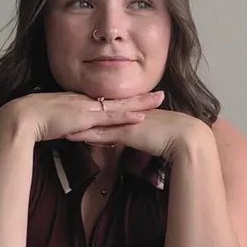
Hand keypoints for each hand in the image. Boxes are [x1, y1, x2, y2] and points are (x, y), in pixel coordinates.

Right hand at [0, 90, 163, 143]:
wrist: (23, 117)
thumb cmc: (34, 121)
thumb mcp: (56, 122)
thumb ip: (67, 126)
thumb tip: (73, 132)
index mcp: (80, 102)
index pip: (108, 101)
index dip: (126, 100)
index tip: (141, 99)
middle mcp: (86, 101)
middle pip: (119, 99)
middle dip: (140, 98)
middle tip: (160, 95)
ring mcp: (87, 108)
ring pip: (119, 106)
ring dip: (140, 104)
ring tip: (158, 100)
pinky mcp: (85, 117)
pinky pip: (110, 117)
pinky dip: (126, 117)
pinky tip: (140, 117)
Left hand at [65, 103, 208, 159]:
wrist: (187, 138)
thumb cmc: (178, 137)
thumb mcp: (159, 133)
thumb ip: (149, 133)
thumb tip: (145, 138)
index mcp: (134, 112)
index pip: (109, 109)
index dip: (93, 109)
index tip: (77, 108)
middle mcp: (127, 114)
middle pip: (98, 111)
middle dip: (79, 111)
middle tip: (60, 111)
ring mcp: (126, 123)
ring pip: (96, 121)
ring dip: (77, 122)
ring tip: (58, 122)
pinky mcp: (126, 134)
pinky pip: (101, 134)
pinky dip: (85, 135)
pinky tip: (71, 136)